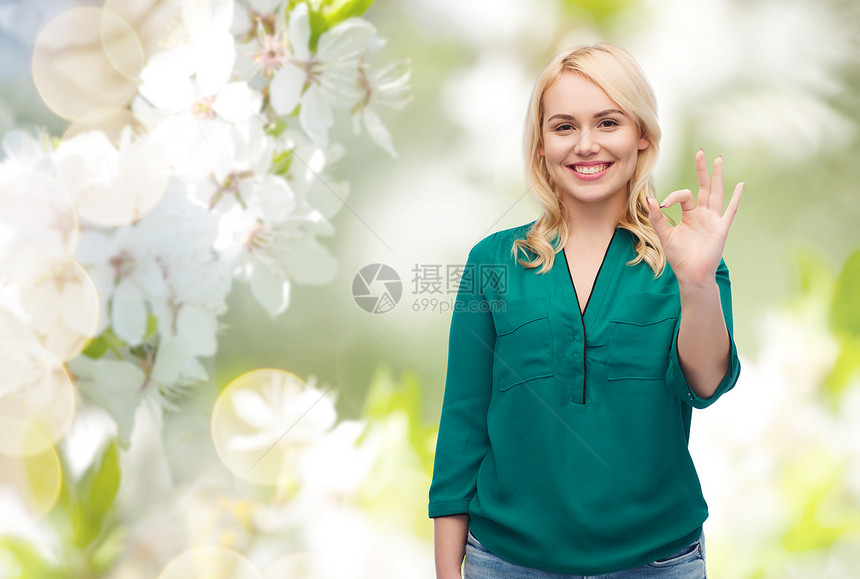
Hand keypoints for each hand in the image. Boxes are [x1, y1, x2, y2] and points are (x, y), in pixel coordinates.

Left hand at [646, 149, 742, 286]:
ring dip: (717, 177)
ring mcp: (713, 219)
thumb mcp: (665, 235)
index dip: (673, 196)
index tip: (663, 205)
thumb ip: (657, 218)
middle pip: (704, 187)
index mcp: (689, 214)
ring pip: (716, 193)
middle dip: (702, 170)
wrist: (692, 275)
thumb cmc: (679, 257)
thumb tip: (648, 199)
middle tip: (700, 152)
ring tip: (718, 159)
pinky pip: (730, 210)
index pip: (684, 195)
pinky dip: (736, 198)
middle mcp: (702, 214)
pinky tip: (741, 185)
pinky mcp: (721, 228)